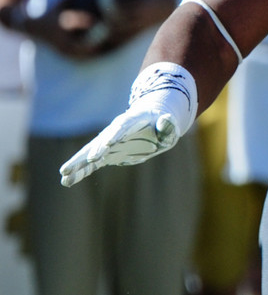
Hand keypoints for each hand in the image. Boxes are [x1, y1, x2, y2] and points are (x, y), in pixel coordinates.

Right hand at [59, 108, 181, 186]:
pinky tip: (66, 181)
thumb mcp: (169, 126)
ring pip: (90, 153)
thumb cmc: (162, 126)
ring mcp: (108, 143)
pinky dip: (80, 172)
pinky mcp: (106, 154)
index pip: (122, 127)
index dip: (114, 136)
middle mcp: (115, 131)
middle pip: (100, 141)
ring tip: (63, 174)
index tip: (106, 146)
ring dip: (78, 163)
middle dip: (90, 152)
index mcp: (132, 121)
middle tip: (78, 163)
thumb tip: (166, 120)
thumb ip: (167, 126)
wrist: (152, 125)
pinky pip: (91, 164)